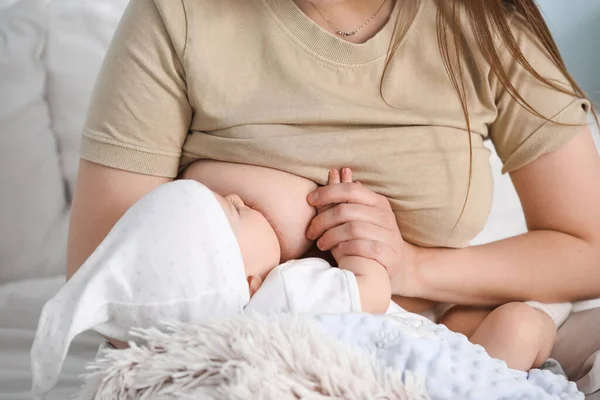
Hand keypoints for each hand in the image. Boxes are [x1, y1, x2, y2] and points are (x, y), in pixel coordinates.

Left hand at [306, 168, 419, 295]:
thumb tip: (336, 172)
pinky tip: (338, 251)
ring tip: (321, 243)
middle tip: (310, 231)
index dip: (327, 192)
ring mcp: (389, 235)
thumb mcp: (361, 216)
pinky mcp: (389, 254)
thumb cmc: (370, 239)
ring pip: (353, 229)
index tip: (310, 200)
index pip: (350, 190)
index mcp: (378, 202)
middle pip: (346, 211)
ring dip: (331, 236)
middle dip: (322, 220)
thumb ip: (347, 199)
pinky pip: (364, 247)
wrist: (399, 267)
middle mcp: (385, 216)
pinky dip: (348, 248)